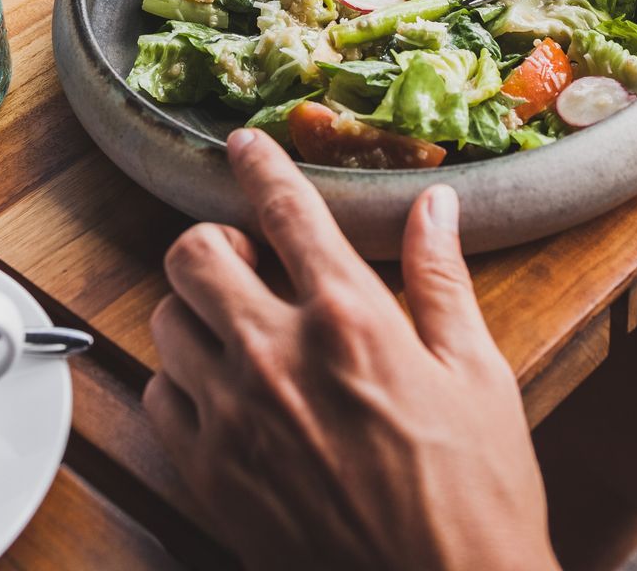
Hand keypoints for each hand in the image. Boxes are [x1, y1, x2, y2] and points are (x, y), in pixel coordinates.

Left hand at [145, 129, 558, 570]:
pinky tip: (226, 393)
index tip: (245, 145)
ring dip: (198, 311)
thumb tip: (436, 205)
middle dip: (217, 241)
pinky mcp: (207, 475)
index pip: (284, 209)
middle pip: (194, 253)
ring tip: (241, 329)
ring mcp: (232, 418)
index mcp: (350, 318)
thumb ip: (440, 278)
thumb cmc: (474, 492)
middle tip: (251, 262)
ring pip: (167, 320)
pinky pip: (159, 395)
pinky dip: (183, 381)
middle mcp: (277, 355)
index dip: (259, 164)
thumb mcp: (477, 373)